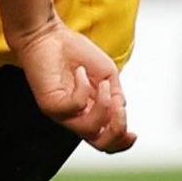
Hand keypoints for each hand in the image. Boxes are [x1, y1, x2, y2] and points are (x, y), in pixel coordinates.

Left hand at [12, 17, 131, 152]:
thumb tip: (121, 110)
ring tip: (102, 84)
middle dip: (117, 133)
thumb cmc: (74, 52)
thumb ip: (116, 95)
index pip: (106, 139)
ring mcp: (62, 113)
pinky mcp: (50, 105)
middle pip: (99, 145)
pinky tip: (80, 72)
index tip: (133, 133)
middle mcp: (76, 116)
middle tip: (120, 112)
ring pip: (89, 130)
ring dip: (104, 106)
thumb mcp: (107, 74)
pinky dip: (84, 88)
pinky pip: (75, 107)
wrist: (48, 35)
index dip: (122, 142)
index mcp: (90, 111)